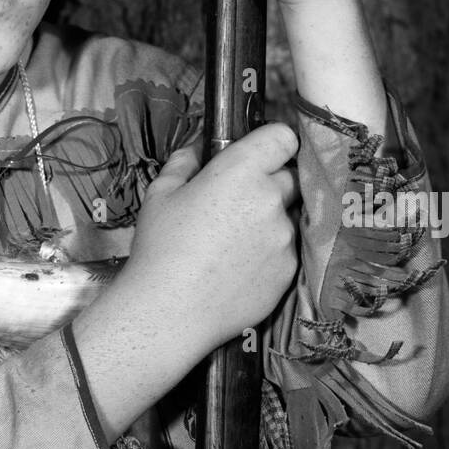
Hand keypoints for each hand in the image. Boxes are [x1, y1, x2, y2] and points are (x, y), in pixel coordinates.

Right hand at [69, 124, 299, 442]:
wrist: (169, 310)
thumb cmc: (159, 245)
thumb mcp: (161, 193)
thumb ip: (185, 162)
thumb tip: (198, 151)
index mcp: (241, 171)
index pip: (283, 138)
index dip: (273, 143)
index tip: (260, 153)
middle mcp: (271, 199)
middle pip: (289, 178)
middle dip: (270, 183)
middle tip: (239, 202)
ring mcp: (284, 238)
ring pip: (286, 218)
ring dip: (268, 222)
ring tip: (233, 244)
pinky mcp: (288, 271)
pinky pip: (284, 252)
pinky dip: (268, 254)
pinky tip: (238, 269)